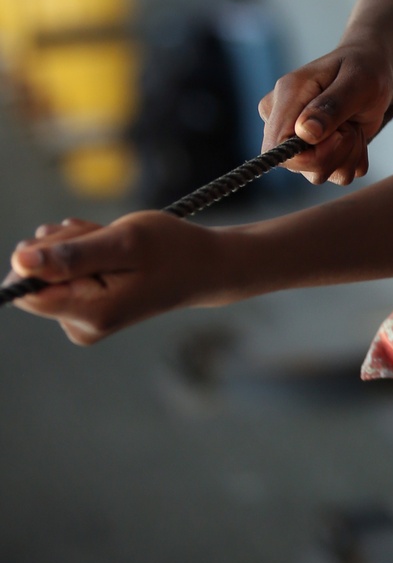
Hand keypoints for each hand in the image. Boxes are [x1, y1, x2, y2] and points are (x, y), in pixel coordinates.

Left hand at [5, 212, 228, 344]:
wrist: (204, 266)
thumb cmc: (170, 250)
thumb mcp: (122, 242)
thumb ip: (70, 254)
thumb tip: (18, 262)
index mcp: (89, 313)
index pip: (26, 290)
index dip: (41, 256)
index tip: (78, 240)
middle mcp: (80, 325)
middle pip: (36, 278)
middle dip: (63, 246)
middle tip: (103, 237)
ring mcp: (83, 320)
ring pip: (49, 272)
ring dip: (75, 246)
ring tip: (113, 243)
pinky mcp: (86, 309)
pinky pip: (64, 275)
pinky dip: (83, 253)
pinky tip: (111, 250)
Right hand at [258, 40, 392, 185]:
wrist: (372, 70)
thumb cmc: (365, 68)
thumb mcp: (357, 81)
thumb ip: (332, 106)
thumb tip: (305, 133)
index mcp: (286, 96)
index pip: (277, 148)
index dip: (311, 155)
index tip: (341, 135)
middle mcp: (284, 120)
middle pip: (298, 166)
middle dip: (336, 153)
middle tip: (352, 125)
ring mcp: (296, 139)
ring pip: (318, 174)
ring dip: (348, 155)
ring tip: (355, 126)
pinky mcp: (313, 151)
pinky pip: (334, 174)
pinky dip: (353, 159)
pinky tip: (356, 135)